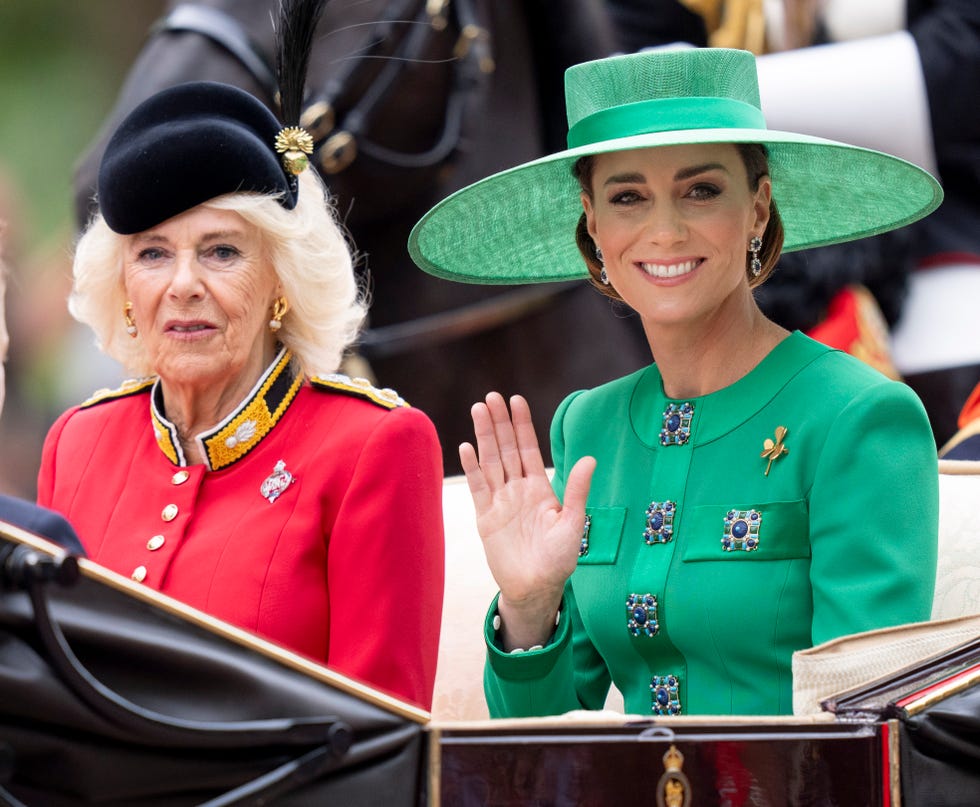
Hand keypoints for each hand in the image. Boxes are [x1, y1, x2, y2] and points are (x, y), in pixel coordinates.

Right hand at [459, 392, 594, 649]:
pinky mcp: (485, 518)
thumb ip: (576, 491)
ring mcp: (500, 502)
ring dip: (484, 437)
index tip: (515, 400)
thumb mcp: (573, 524)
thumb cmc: (559, 560)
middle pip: (505, 449)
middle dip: (499, 423)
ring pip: (490, 462)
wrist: (536, 589)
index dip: (521, 425)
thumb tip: (589, 459)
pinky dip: (472, 468)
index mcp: (540, 488)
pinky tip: (466, 447)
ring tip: (477, 410)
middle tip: (491, 397)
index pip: (528, 449)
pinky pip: (477, 488)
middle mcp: (518, 490)